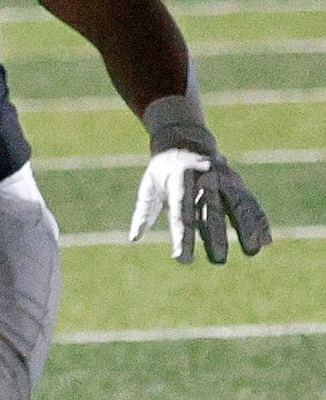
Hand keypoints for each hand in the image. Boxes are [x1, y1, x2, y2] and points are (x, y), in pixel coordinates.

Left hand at [130, 103, 270, 263]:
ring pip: (237, 205)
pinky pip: (250, 201)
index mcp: (179, 179)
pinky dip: (259, 219)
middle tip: (218, 260)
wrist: (185, 139)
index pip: (181, 212)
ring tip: (251, 251)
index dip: (182, 236)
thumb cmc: (164, 169)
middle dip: (216, 237)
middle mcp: (205, 178)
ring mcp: (224, 179)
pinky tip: (265, 239)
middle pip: (212, 211)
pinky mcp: (237, 182)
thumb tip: (134, 238)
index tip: (182, 257)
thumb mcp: (149, 186)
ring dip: (246, 228)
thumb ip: (144, 212)